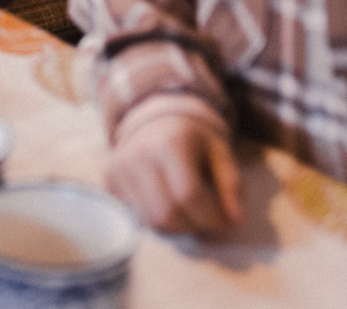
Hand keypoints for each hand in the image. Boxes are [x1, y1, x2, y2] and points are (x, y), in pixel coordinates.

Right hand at [105, 108, 243, 238]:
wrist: (155, 117)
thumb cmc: (193, 138)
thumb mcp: (219, 151)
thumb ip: (231, 184)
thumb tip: (236, 221)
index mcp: (170, 144)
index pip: (189, 195)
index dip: (210, 218)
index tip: (224, 223)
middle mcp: (138, 155)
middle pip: (167, 214)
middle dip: (194, 227)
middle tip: (207, 221)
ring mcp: (120, 168)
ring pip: (151, 221)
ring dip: (177, 227)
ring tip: (189, 214)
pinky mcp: (110, 180)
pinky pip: (137, 217)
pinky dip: (158, 221)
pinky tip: (167, 205)